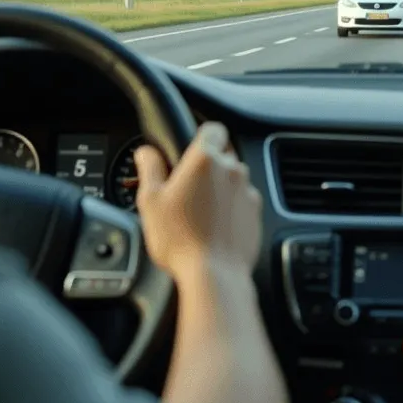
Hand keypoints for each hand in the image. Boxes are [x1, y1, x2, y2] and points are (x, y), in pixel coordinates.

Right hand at [134, 121, 262, 277]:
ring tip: (198, 212)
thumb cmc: (180, 238)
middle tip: (186, 189)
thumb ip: (149, 169)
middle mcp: (232, 170)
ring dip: (219, 189)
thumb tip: (146, 152)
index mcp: (205, 159)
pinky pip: (242, 202)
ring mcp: (247, 192)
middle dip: (207, 167)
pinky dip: (231, 209)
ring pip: (233, 179)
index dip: (202, 134)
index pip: (212, 128)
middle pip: (222, 155)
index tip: (191, 147)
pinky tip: (214, 226)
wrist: (214, 274)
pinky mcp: (256, 213)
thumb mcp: (150, 201)